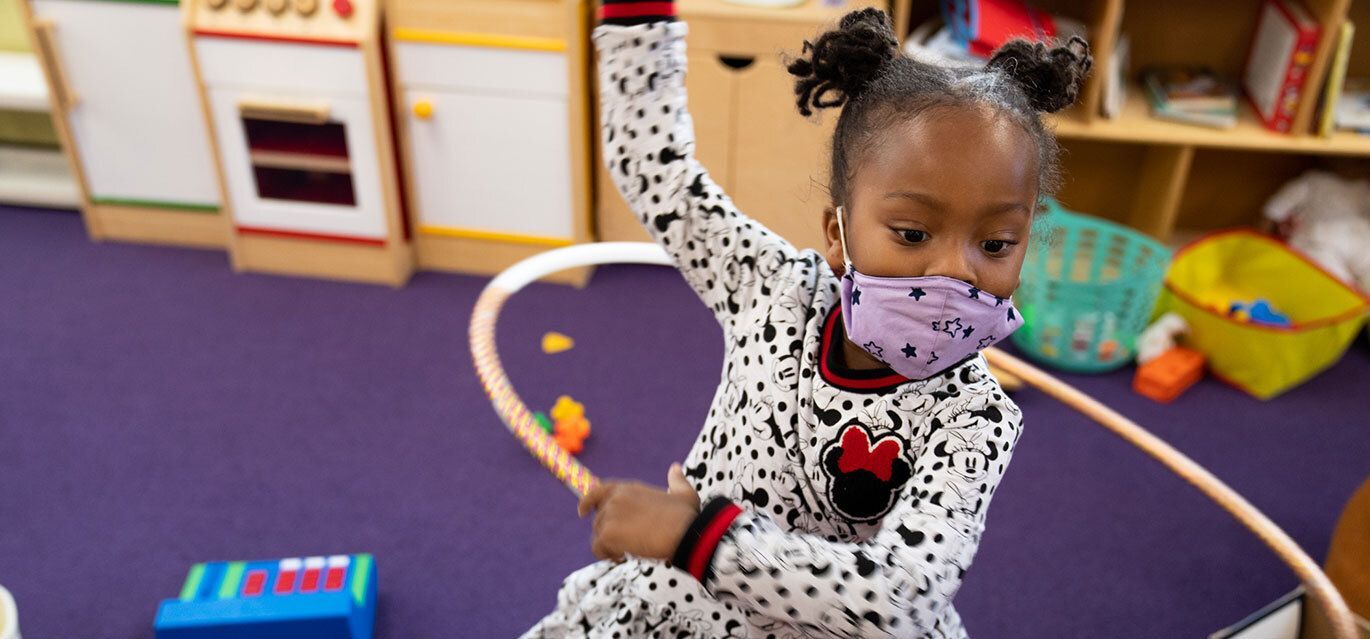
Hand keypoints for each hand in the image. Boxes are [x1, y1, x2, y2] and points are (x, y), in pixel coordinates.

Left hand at [578, 463, 699, 561]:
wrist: (685, 534)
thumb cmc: (686, 517)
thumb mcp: (684, 493)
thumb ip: (676, 480)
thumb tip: (675, 468)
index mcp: (629, 488)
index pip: (599, 490)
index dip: (588, 501)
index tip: (582, 512)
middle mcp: (616, 498)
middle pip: (599, 519)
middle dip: (609, 533)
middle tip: (629, 543)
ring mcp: (610, 515)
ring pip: (598, 535)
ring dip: (610, 546)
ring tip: (630, 551)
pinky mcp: (608, 533)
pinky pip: (597, 548)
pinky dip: (607, 556)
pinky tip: (623, 558)